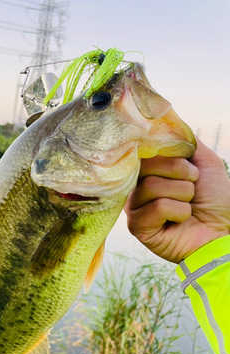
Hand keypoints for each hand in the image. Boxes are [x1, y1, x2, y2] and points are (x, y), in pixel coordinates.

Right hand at [124, 138, 229, 262]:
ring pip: (152, 186)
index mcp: (149, 174)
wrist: (222, 233)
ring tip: (189, 205)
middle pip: (148, 166)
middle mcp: (137, 189)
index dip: (171, 157)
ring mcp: (135, 209)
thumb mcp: (205, 162)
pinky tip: (182, 220)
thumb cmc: (214, 201)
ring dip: (183, 194)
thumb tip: (168, 118)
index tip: (189, 167)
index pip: (146, 152)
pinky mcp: (138, 227)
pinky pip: (156, 207)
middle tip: (193, 188)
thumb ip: (186, 141)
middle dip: (181, 174)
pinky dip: (179, 212)